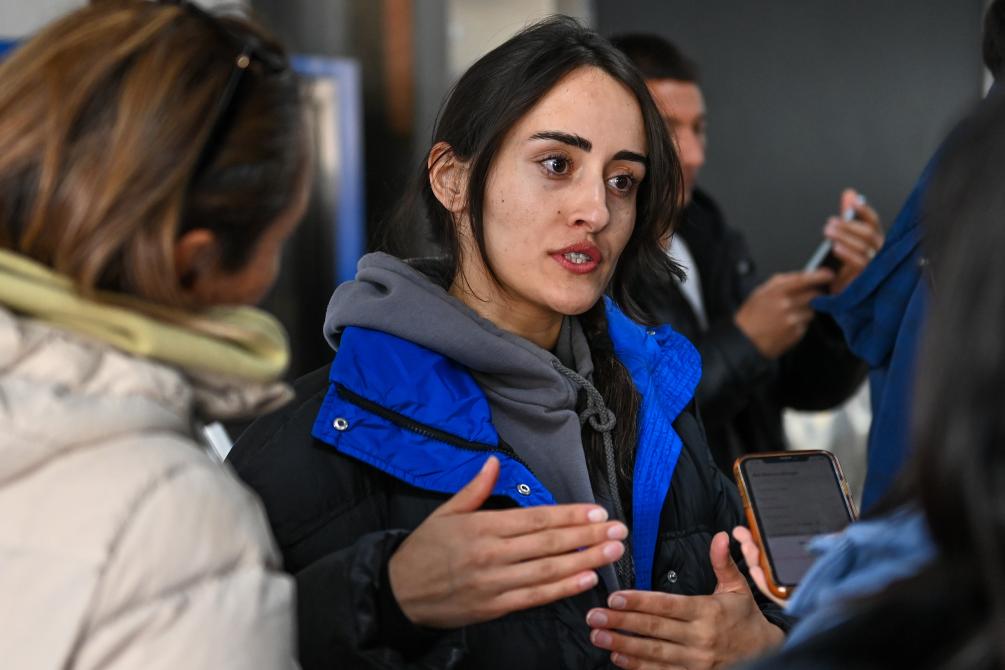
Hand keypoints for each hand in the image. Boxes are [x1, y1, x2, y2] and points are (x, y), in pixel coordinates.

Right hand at [388, 456, 626, 627]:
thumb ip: (475, 489)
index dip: (570, 516)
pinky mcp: (495, 607)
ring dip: (585, 561)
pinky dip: (563, 588)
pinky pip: (535, 596)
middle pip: (548, 543)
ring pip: (548, 570)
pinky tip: (586, 579)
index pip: (536, 519)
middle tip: (619, 530)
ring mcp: (495, 583)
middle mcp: (492, 554)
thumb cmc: (424, 549)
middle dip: (587, 536)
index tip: (597, 512)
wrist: (399, 593)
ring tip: (612, 551)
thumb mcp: (445, 512)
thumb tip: (495, 462)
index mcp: (482, 527)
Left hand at [586, 532, 783, 668]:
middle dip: (621, 622)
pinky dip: (637, 666)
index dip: (639, 601)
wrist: (766, 655)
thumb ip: (724, 562)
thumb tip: (720, 535)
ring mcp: (696, 661)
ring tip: (599, 636)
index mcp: (708, 611)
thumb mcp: (738, 588)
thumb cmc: (745, 619)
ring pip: (653, 653)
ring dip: (623, 644)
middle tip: (594, 616)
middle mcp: (700, 638)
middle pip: (654, 629)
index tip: (615, 598)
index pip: (667, 605)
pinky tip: (617, 657)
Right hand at [734, 269, 833, 358]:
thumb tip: (799, 276)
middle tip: (808, 297)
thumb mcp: (759, 293)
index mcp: (776, 292)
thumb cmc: (750, 317)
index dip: (820, 276)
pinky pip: (806, 325)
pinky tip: (786, 325)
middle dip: (815, 295)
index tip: (828, 274)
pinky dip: (800, 323)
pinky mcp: (796, 334)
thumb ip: (780, 282)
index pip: (805, 279)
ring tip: (790, 314)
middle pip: (814, 295)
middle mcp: (786, 305)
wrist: (745, 342)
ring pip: (812, 311)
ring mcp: (792, 320)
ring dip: (806, 311)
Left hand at [824, 188, 883, 293]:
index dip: (864, 210)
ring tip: (828, 231)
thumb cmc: (850, 267)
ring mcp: (878, 264)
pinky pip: (861, 263)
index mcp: (876, 240)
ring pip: (864, 245)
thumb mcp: (847, 240)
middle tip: (830, 223)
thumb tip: (849, 193)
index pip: (873, 221)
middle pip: (868, 232)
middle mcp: (881, 251)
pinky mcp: (870, 278)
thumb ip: (848, 218)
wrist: (848, 298)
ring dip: (845, 236)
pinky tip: (836, 248)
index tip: (852, 202)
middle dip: (849, 225)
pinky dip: (848, 253)